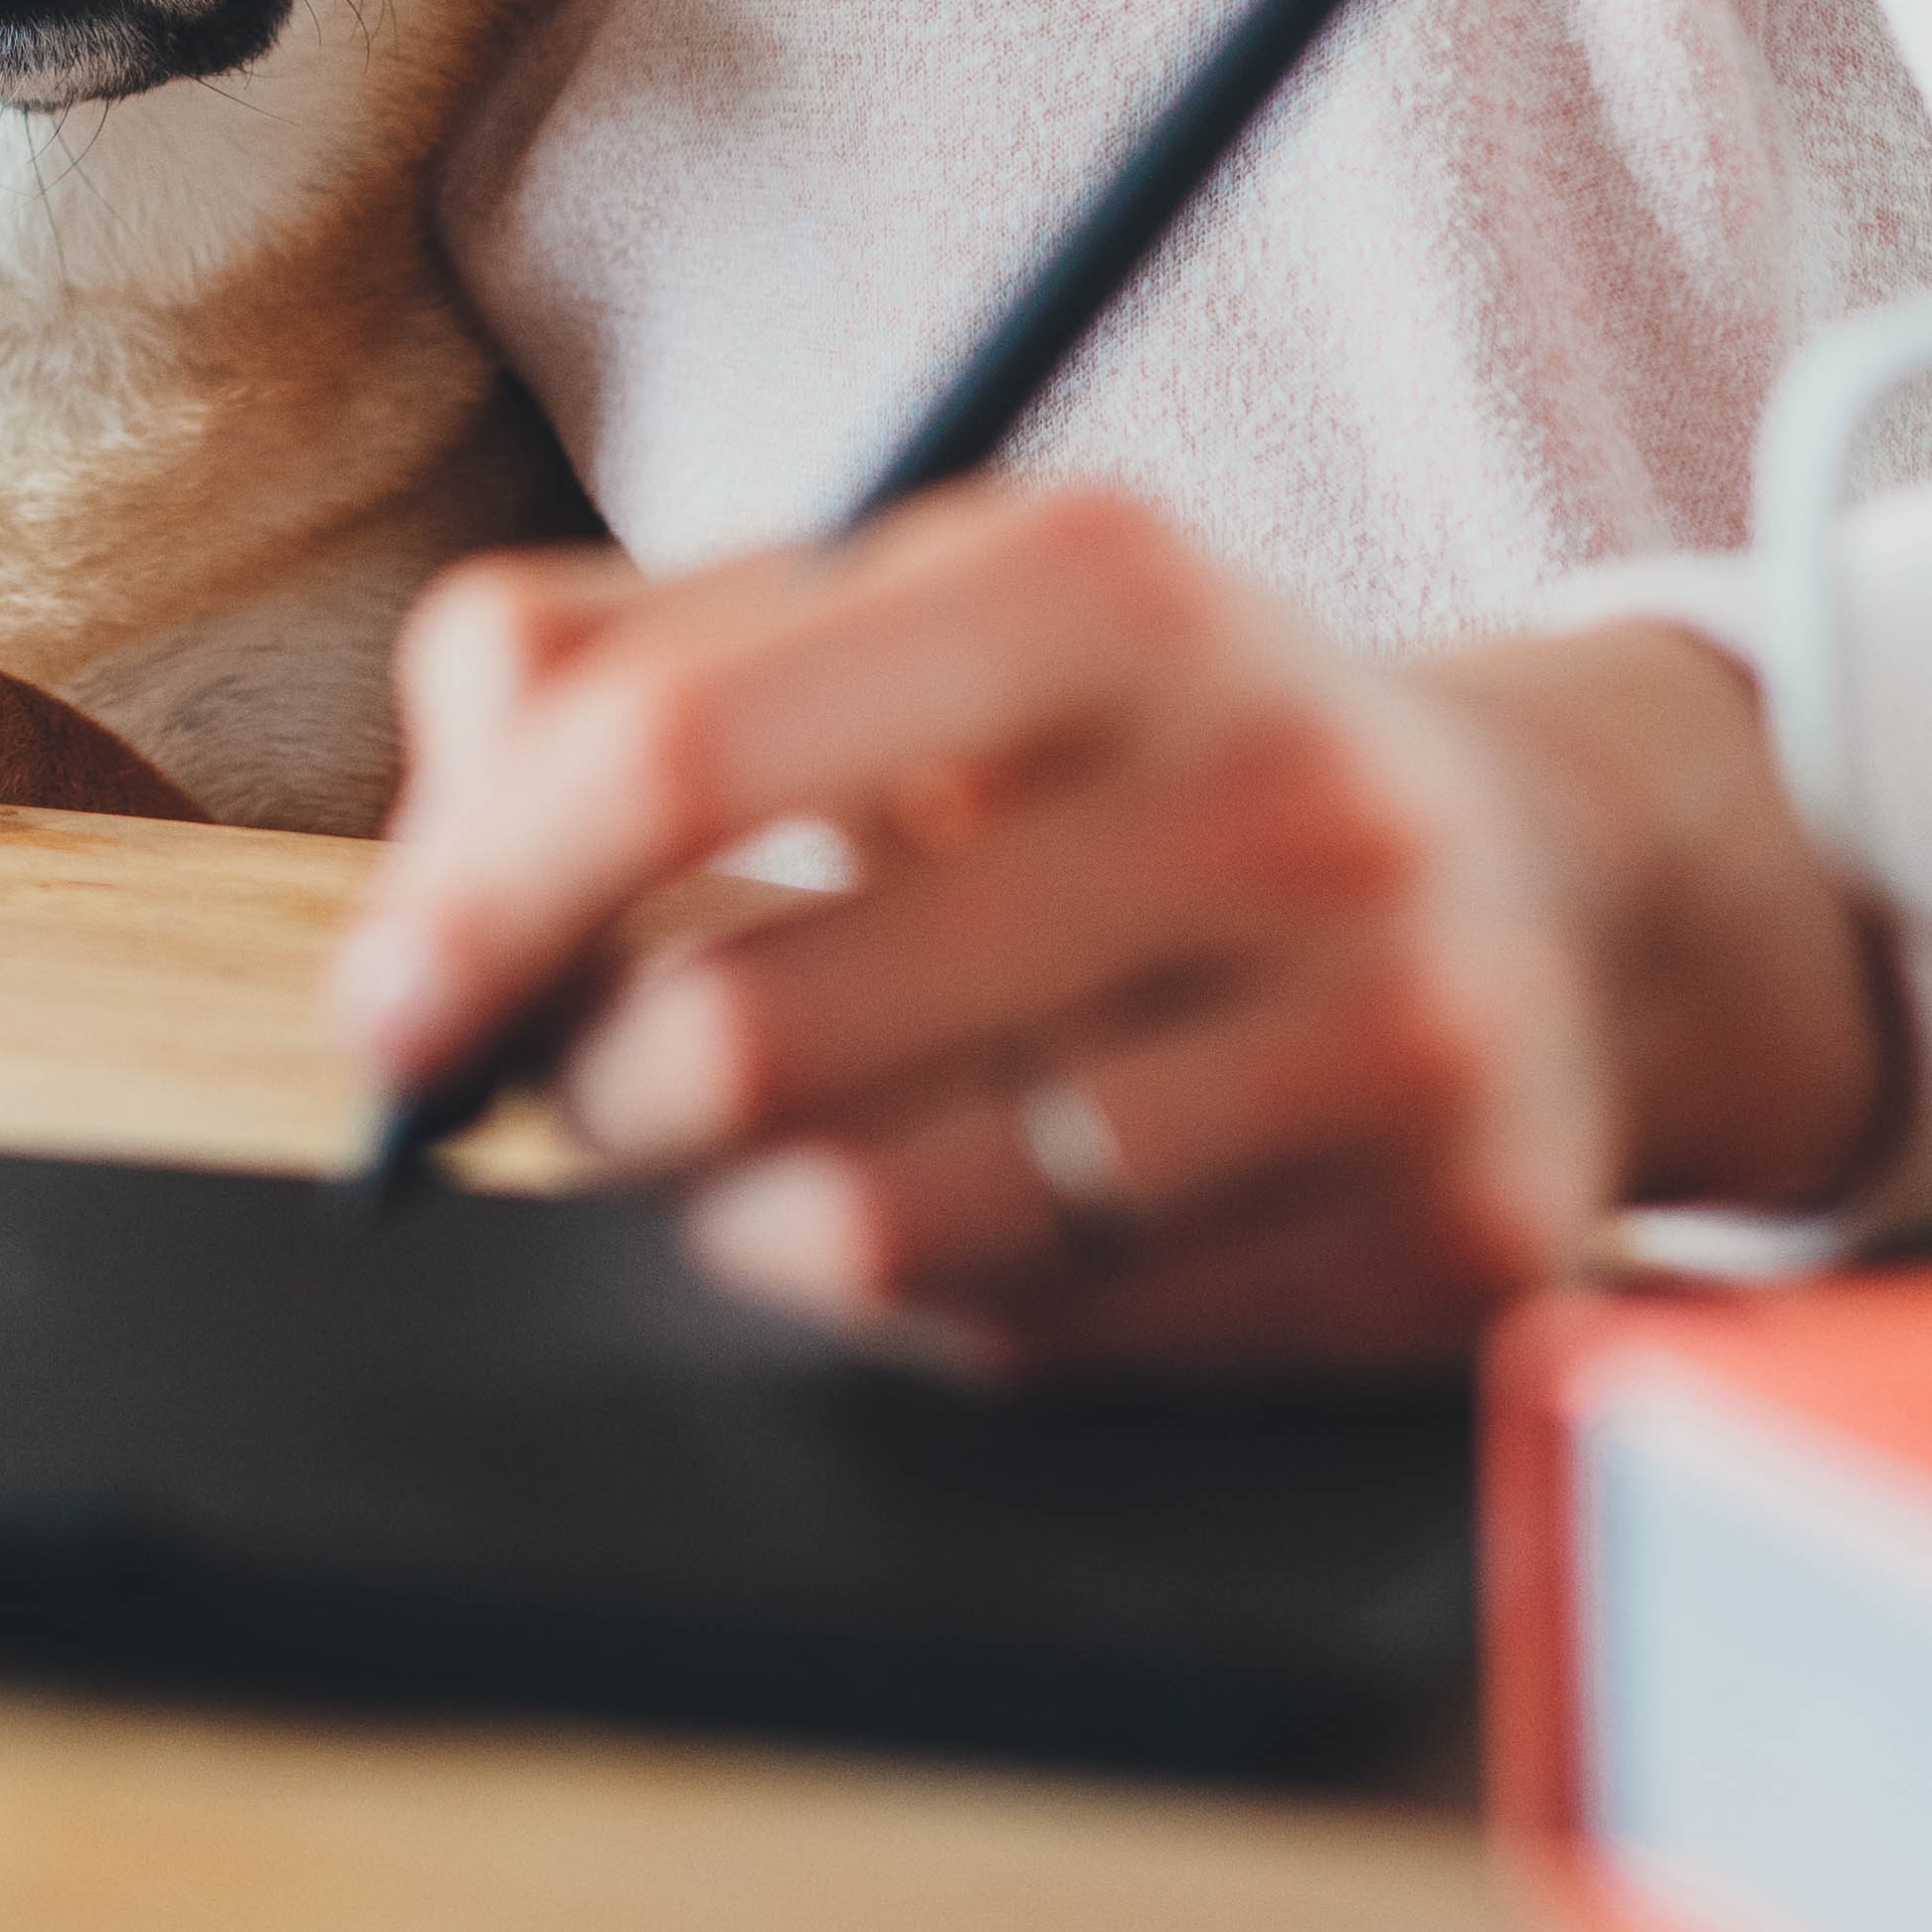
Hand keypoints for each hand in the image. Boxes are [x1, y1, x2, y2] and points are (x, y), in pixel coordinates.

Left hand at [324, 483, 1910, 1366]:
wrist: (1543, 880)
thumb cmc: (1106, 751)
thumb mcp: (878, 618)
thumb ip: (580, 680)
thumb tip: (413, 945)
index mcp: (1100, 579)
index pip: (670, 748)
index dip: (476, 905)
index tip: (388, 1012)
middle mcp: (1281, 785)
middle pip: (751, 1027)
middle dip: (603, 1094)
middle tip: (611, 1089)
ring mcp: (1395, 1025)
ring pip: (884, 1230)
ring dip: (748, 1224)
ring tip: (773, 1157)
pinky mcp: (1453, 1244)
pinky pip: (1050, 1352)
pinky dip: (949, 1311)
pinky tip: (993, 1214)